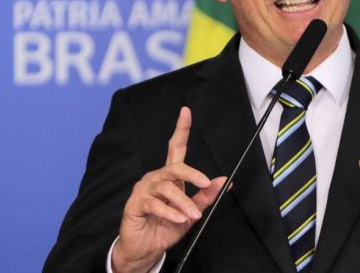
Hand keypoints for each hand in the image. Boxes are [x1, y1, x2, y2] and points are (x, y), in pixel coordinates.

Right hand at [112, 107, 225, 272]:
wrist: (146, 248)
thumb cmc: (166, 226)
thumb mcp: (191, 212)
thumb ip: (205, 196)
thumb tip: (224, 181)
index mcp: (170, 176)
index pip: (175, 147)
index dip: (181, 129)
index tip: (186, 112)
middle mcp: (156, 178)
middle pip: (175, 167)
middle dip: (192, 174)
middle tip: (206, 183)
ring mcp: (144, 189)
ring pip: (167, 188)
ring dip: (183, 202)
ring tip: (192, 215)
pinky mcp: (135, 203)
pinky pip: (155, 203)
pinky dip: (169, 212)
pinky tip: (178, 218)